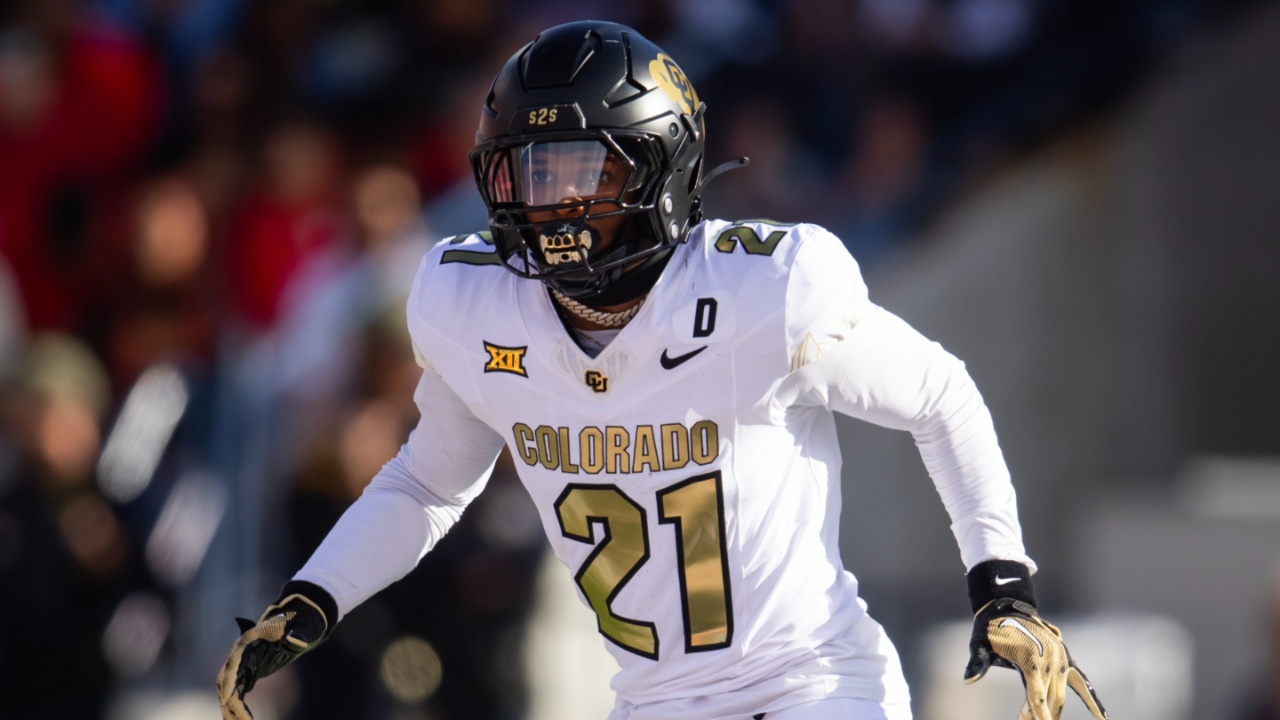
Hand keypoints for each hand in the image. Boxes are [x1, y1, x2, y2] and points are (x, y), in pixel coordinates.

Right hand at [216, 582, 334, 719]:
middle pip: (227, 679)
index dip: (229, 681)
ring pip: (230, 688)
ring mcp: (243, 662)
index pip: (234, 663)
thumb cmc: (299, 621)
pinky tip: (245, 719)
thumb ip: (299, 634)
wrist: (298, 618)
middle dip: (229, 701)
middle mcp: (241, 652)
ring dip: (232, 707)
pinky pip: (239, 690)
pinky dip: (239, 705)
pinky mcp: (249, 671)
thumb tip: (296, 640)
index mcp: (249, 640)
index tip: (227, 698)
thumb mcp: (302, 627)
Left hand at [964, 598, 1107, 719]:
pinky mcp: (1066, 658)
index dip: (1034, 715)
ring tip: (1040, 719)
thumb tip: (967, 681)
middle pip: (1049, 699)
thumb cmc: (989, 628)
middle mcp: (1050, 659)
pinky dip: (1092, 700)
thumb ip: (976, 663)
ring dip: (1052, 710)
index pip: (1036, 696)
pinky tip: (1101, 718)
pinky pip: (1082, 682)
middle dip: (1039, 715)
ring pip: (1061, 694)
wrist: (1005, 606)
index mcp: (1030, 658)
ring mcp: (1061, 658)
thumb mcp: (978, 643)